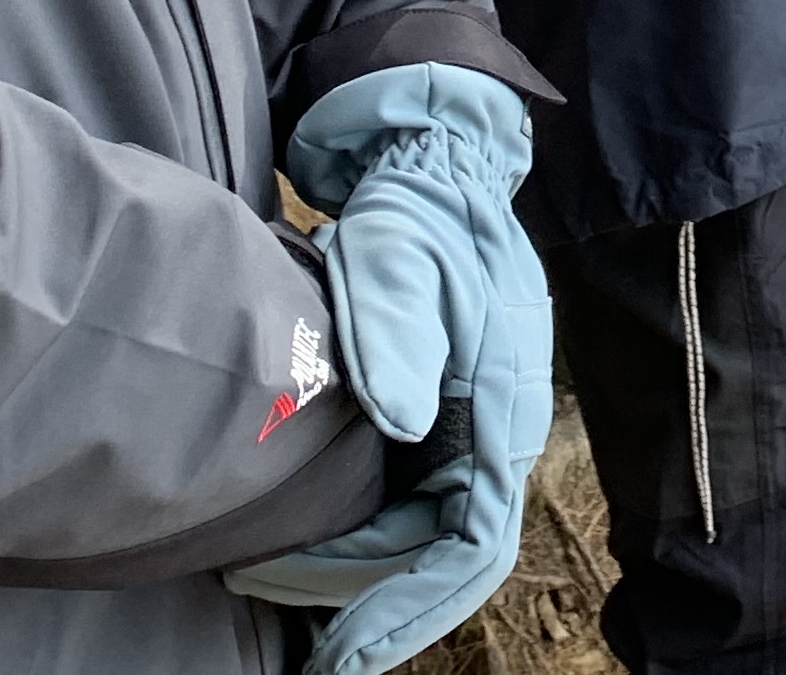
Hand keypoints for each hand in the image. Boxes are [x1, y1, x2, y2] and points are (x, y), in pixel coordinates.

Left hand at [228, 65, 551, 674]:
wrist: (430, 160)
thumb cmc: (416, 206)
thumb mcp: (394, 256)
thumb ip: (393, 331)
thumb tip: (404, 421)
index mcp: (505, 399)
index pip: (474, 539)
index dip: (412, 605)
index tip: (348, 653)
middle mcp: (497, 423)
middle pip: (445, 550)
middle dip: (374, 603)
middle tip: (305, 644)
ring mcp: (472, 421)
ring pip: (426, 531)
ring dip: (361, 573)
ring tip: (281, 588)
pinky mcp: (443, 413)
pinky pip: (411, 499)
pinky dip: (362, 534)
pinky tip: (307, 547)